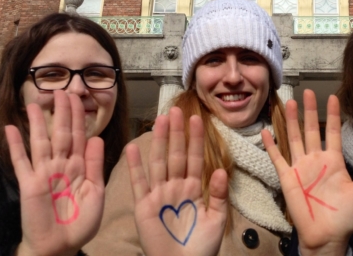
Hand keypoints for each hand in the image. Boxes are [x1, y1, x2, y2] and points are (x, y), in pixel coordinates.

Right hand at [6, 91, 104, 255]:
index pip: (79, 136)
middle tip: (60, 91)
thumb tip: (96, 137)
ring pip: (41, 142)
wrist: (62, 246)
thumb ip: (95, 164)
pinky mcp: (29, 184)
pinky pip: (21, 162)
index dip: (78, 117)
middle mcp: (61, 165)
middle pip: (61, 134)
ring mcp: (44, 173)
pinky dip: (15, 146)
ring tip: (34, 104)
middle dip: (61, 113)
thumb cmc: (82, 222)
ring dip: (37, 123)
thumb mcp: (96, 192)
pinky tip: (11, 129)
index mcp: (79, 166)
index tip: (77, 97)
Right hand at [126, 107, 227, 255]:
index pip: (195, 158)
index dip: (195, 139)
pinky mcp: (143, 207)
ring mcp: (159, 195)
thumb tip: (220, 170)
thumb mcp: (216, 220)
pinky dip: (135, 166)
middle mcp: (175, 187)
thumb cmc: (201, 248)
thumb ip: (219, 195)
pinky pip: (138, 184)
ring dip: (158, 141)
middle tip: (175, 110)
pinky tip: (132, 148)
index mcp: (193, 189)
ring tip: (159, 120)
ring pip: (158, 162)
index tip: (196, 118)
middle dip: (176, 133)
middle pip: (175, 154)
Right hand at [262, 90, 352, 255]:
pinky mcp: (288, 178)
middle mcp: (316, 160)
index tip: (333, 97)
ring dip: (291, 121)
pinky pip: (278, 158)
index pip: (332, 132)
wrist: (327, 237)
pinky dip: (272, 146)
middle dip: (309, 111)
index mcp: (334, 161)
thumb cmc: (345, 217)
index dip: (332, 115)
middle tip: (307, 92)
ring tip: (288, 103)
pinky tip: (267, 132)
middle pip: (311, 130)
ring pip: (295, 138)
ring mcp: (301, 168)